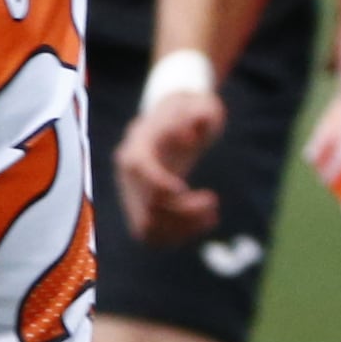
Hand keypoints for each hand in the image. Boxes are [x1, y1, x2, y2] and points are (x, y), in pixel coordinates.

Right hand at [113, 86, 228, 245]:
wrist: (176, 122)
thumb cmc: (191, 112)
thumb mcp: (198, 106)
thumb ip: (197, 115)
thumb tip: (189, 136)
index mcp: (136, 143)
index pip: (137, 168)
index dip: (158, 183)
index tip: (184, 189)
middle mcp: (128, 173)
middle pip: (145, 203)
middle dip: (182, 210)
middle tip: (213, 201)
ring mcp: (133, 193)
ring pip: (147, 227)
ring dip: (182, 228)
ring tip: (212, 216)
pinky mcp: (142, 208)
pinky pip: (154, 235)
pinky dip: (178, 235)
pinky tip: (204, 222)